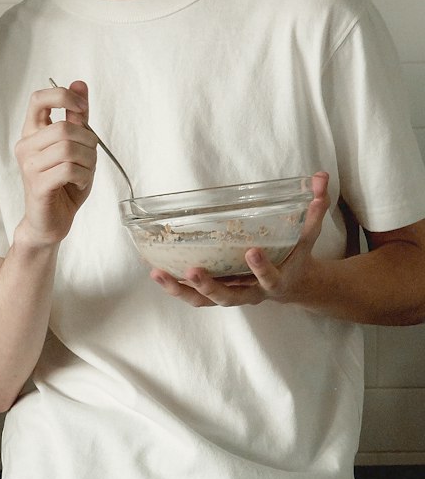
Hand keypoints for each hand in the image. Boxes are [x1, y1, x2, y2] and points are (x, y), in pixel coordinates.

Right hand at [14, 80, 96, 248]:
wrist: (50, 223)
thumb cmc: (62, 185)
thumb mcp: (76, 146)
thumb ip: (77, 117)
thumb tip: (80, 84)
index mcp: (32, 133)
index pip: (39, 98)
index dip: (63, 96)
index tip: (81, 108)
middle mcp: (26, 146)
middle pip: (65, 127)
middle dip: (88, 142)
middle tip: (89, 158)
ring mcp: (29, 166)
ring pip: (69, 148)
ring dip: (88, 161)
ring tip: (84, 173)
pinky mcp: (38, 185)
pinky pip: (69, 169)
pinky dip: (83, 177)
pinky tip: (78, 183)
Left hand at [150, 172, 329, 309]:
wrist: (293, 287)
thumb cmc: (296, 258)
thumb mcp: (307, 236)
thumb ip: (315, 209)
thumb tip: (321, 177)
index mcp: (276, 281)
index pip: (270, 276)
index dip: (261, 267)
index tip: (251, 251)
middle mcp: (252, 293)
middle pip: (229, 296)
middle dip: (210, 286)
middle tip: (194, 270)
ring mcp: (232, 295)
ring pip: (205, 300)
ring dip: (181, 290)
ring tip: (159, 274)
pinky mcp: (217, 295)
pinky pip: (194, 296)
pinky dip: (175, 287)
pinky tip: (157, 272)